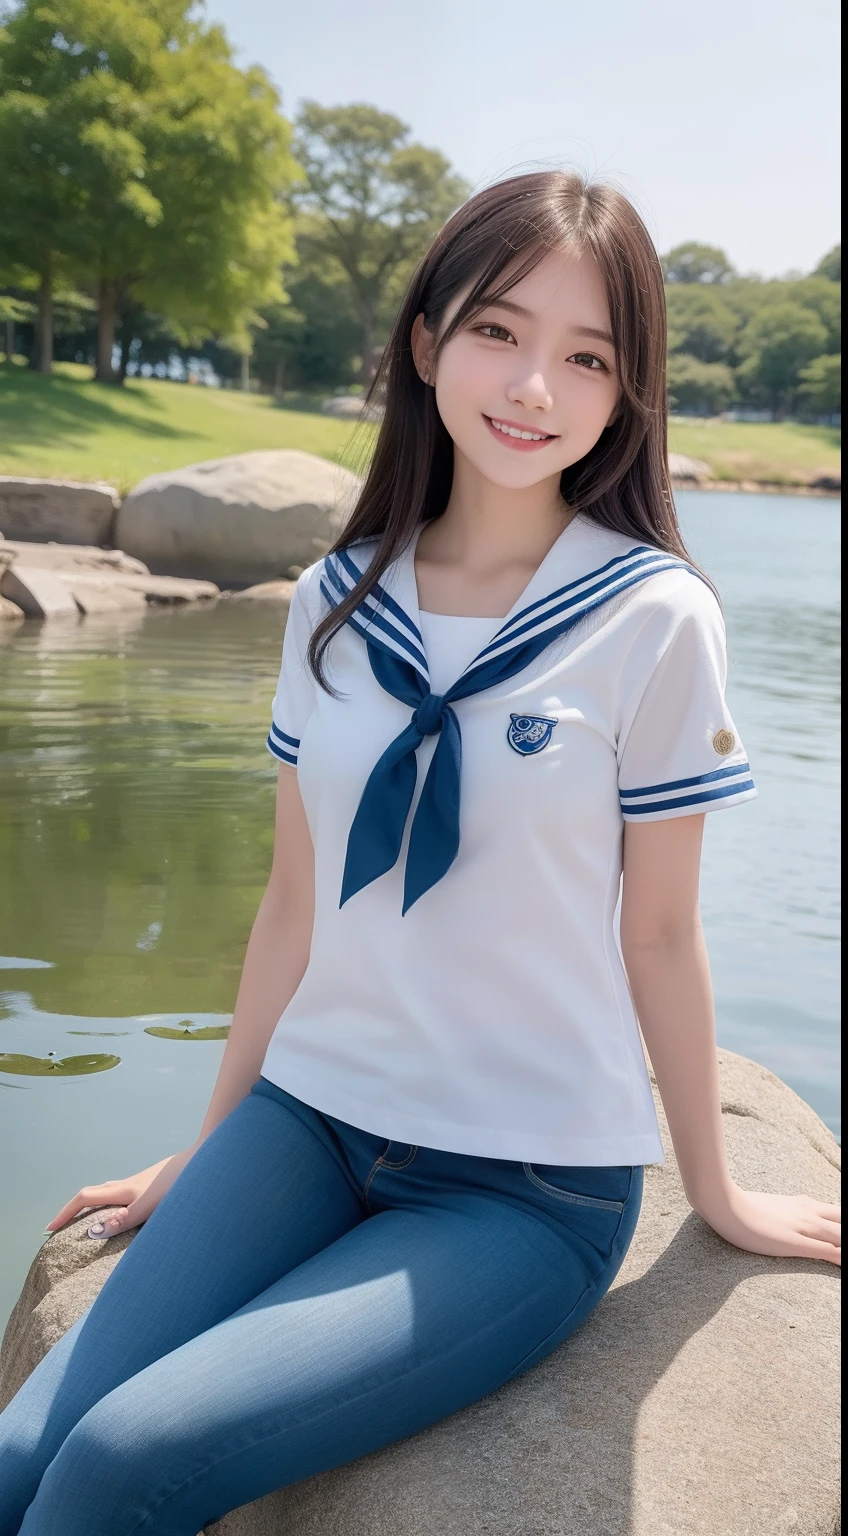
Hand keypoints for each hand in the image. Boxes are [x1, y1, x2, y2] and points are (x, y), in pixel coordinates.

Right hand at [44, 1143, 200, 1238]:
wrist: (205, 1162)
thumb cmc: (178, 1185)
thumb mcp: (149, 1207)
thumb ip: (123, 1220)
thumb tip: (92, 1231)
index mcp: (123, 1190)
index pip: (84, 1198)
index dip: (65, 1214)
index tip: (49, 1230)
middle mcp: (128, 1184)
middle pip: (94, 1194)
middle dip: (75, 1211)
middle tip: (63, 1228)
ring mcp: (141, 1183)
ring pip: (111, 1193)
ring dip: (95, 1206)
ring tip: (90, 1224)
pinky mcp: (154, 1184)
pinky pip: (125, 1195)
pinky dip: (115, 1205)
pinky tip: (126, 1214)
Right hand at [701, 1186, 840, 1264]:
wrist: (723, 1203)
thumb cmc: (737, 1206)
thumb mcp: (767, 1208)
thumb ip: (779, 1213)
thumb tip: (779, 1221)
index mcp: (802, 1203)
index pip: (837, 1213)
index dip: (842, 1222)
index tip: (841, 1230)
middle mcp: (808, 1212)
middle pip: (843, 1221)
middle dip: (847, 1232)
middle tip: (846, 1243)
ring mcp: (804, 1227)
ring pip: (841, 1236)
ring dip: (846, 1243)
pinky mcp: (796, 1242)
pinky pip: (829, 1252)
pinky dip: (840, 1258)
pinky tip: (844, 1267)